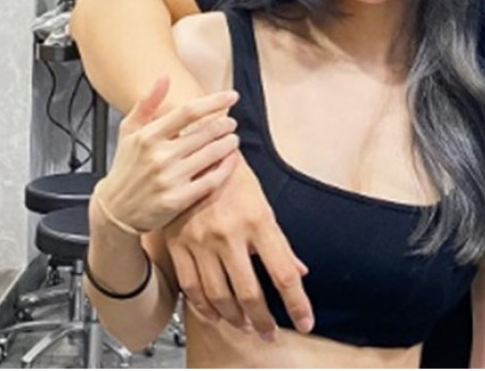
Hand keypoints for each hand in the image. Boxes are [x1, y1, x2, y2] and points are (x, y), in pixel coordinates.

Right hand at [95, 77, 241, 232]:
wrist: (115, 210)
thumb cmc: (125, 167)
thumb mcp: (128, 131)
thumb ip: (147, 103)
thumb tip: (164, 77)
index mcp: (148, 136)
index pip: (188, 111)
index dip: (214, 101)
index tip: (232, 96)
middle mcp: (159, 156)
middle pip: (205, 132)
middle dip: (225, 124)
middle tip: (231, 122)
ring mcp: (169, 178)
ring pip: (212, 154)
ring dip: (229, 143)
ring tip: (233, 138)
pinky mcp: (178, 199)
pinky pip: (212, 179)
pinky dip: (227, 167)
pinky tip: (232, 159)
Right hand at [163, 157, 314, 339]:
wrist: (192, 151)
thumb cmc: (231, 174)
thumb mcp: (262, 202)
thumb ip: (279, 242)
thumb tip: (299, 271)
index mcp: (258, 220)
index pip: (283, 273)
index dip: (297, 303)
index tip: (305, 321)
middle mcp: (229, 234)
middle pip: (250, 292)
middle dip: (264, 320)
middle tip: (270, 333)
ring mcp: (201, 241)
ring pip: (219, 296)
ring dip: (235, 318)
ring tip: (246, 326)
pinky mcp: (178, 245)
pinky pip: (191, 287)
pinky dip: (204, 308)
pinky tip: (215, 315)